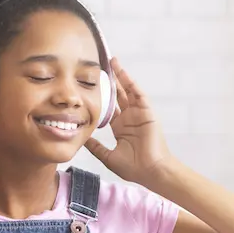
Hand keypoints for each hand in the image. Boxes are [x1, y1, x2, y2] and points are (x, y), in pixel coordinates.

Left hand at [84, 58, 176, 183]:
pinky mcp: (147, 111)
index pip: (109, 107)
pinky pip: (138, 94)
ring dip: (120, 76)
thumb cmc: (133, 167)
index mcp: (120, 128)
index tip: (89, 86)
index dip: (101, 96)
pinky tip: (123, 72)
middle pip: (118, 95)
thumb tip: (82, 139)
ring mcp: (139, 114)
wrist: (151, 171)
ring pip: (127, 91)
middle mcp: (129, 118)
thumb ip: (96, 147)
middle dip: (110, 81)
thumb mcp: (108, 157)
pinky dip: (130, 82)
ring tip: (111, 61)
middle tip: (100, 67)